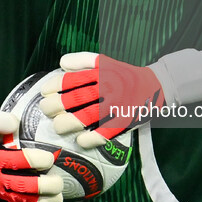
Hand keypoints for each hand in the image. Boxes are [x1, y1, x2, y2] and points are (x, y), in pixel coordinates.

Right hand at [0, 111, 62, 201]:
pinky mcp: (4, 196)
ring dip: (43, 201)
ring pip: (23, 201)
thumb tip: (14, 123)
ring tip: (59, 196)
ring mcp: (0, 190)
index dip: (32, 161)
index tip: (49, 158)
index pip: (13, 162)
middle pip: (20, 187)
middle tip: (58, 182)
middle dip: (42, 187)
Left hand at [39, 53, 164, 148]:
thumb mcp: (106, 62)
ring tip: (58, 127)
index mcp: (102, 72)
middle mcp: (109, 87)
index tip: (45, 92)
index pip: (73, 79)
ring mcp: (117, 104)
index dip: (55, 86)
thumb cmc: (125, 75)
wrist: (156, 85)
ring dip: (70, 122)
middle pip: (78, 97)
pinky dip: (92, 137)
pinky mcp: (126, 120)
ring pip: (89, 115)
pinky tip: (80, 141)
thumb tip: (62, 63)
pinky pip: (107, 131)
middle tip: (46, 110)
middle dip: (57, 105)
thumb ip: (84, 60)